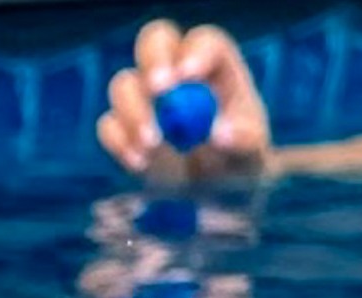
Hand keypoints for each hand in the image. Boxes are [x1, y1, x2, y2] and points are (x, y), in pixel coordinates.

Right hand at [98, 20, 271, 178]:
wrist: (210, 192)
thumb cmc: (238, 164)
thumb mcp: (253, 157)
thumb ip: (242, 143)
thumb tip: (218, 133)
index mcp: (214, 63)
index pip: (201, 43)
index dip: (193, 53)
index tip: (187, 77)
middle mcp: (175, 70)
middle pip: (156, 41)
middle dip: (154, 61)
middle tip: (159, 91)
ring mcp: (144, 97)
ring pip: (124, 85)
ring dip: (134, 113)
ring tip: (153, 145)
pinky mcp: (121, 128)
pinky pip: (108, 126)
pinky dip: (120, 144)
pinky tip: (140, 164)